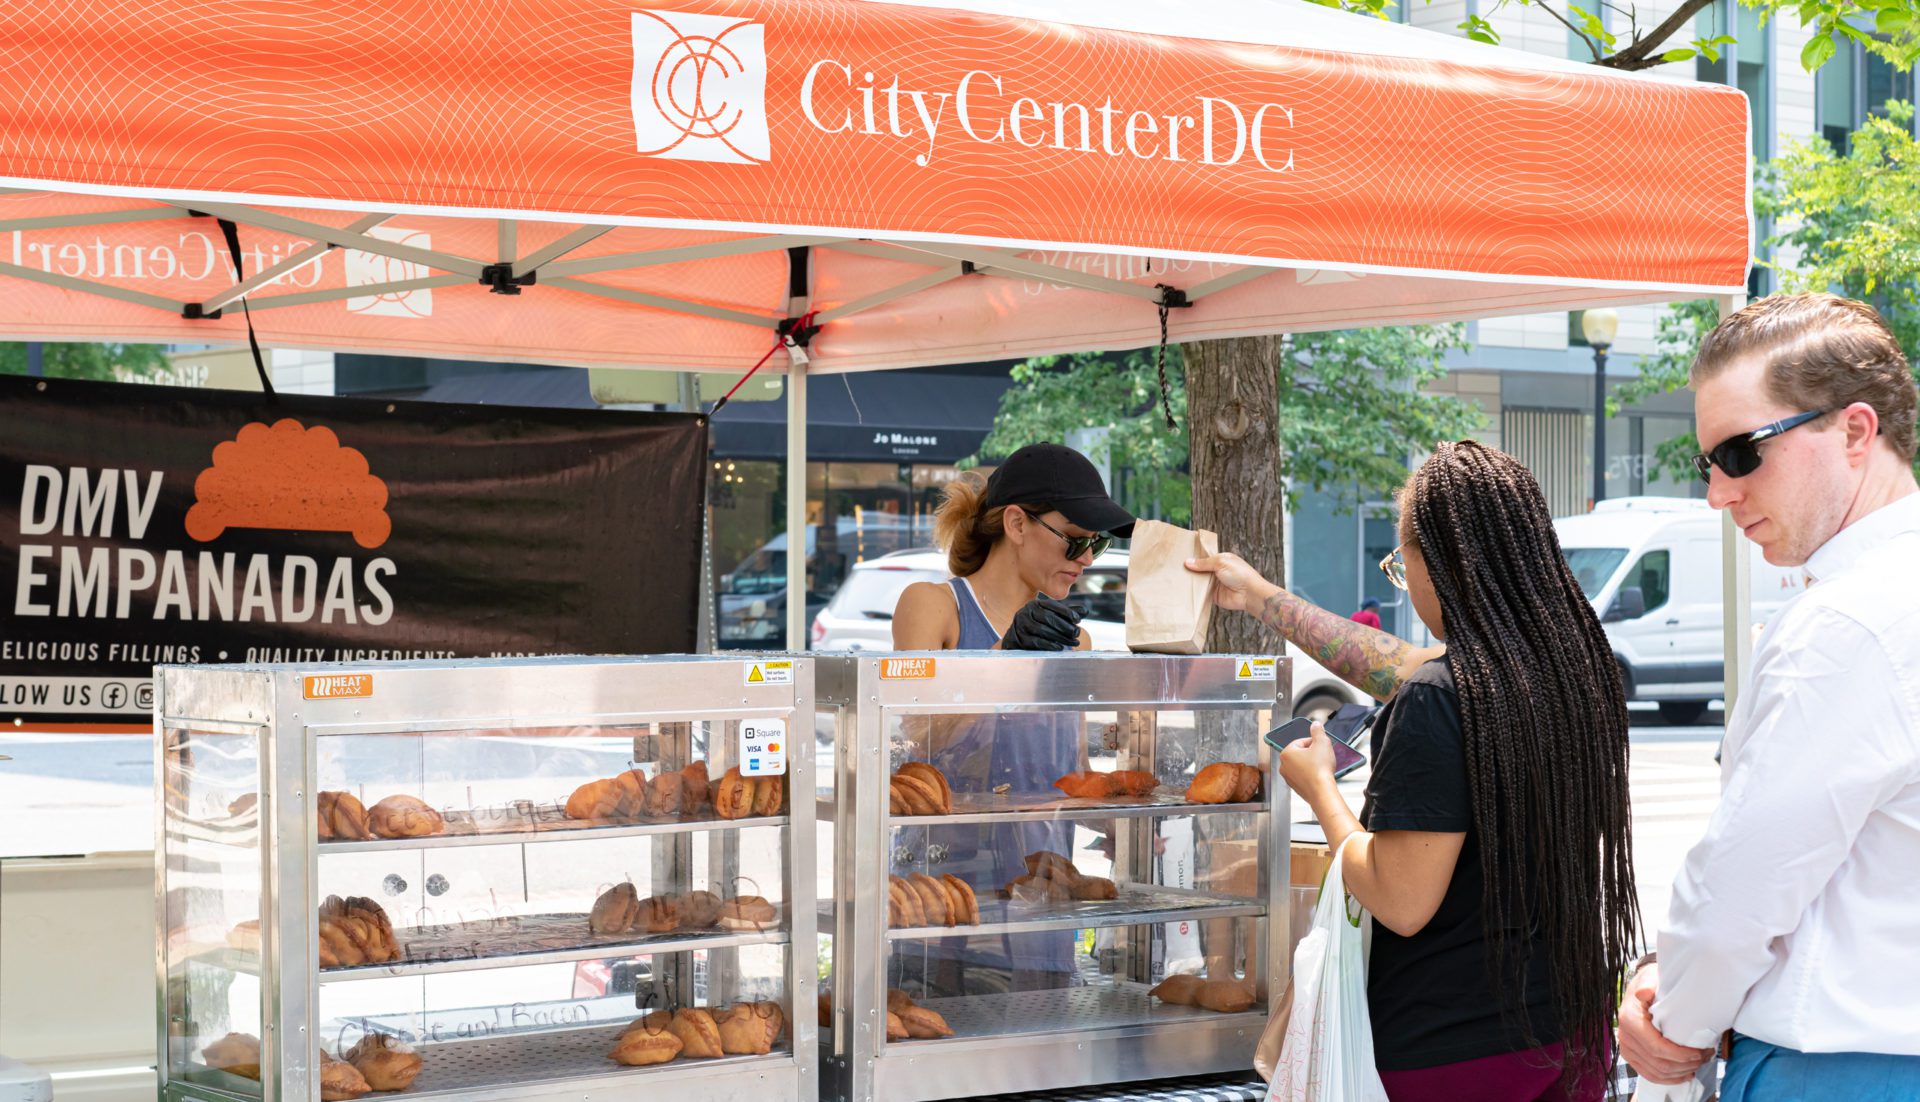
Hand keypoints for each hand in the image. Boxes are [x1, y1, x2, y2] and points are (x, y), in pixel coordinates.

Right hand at [1000, 594, 1081, 650]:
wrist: (1017, 636)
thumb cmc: (1038, 624)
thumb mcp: (1051, 616)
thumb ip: (1067, 614)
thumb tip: (1085, 611)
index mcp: (1036, 604)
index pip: (1052, 606)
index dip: (1066, 612)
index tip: (1078, 619)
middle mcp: (1026, 612)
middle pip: (1048, 618)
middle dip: (1064, 626)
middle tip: (1077, 633)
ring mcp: (1021, 625)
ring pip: (1042, 630)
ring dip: (1059, 637)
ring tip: (1072, 642)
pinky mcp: (1020, 638)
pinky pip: (1035, 642)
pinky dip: (1049, 645)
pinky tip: (1060, 648)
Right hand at [1184, 552, 1277, 612]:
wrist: (1249, 594)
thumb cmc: (1240, 574)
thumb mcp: (1221, 563)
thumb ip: (1203, 563)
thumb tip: (1188, 562)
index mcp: (1221, 560)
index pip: (1204, 557)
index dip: (1194, 558)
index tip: (1181, 557)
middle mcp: (1217, 571)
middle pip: (1200, 569)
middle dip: (1190, 569)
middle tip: (1175, 568)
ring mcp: (1215, 583)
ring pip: (1199, 581)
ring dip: (1191, 580)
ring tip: (1176, 578)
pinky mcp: (1213, 595)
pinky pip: (1201, 592)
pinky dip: (1194, 592)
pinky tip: (1183, 589)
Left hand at [1276, 722, 1337, 801]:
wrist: (1322, 792)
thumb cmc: (1320, 769)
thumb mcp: (1322, 743)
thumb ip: (1318, 731)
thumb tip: (1315, 725)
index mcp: (1286, 753)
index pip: (1300, 741)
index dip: (1314, 742)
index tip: (1321, 745)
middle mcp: (1284, 766)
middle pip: (1301, 753)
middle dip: (1313, 753)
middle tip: (1323, 755)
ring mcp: (1289, 778)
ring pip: (1303, 765)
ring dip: (1313, 763)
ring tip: (1323, 765)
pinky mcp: (1296, 787)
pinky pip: (1305, 776)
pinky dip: (1312, 774)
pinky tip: (1321, 775)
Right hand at [1615, 964, 1711, 1084]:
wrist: (1642, 988)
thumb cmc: (1651, 984)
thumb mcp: (1651, 978)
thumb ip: (1648, 984)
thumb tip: (1644, 993)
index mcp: (1629, 1019)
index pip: (1656, 1048)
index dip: (1680, 1055)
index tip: (1700, 1052)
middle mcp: (1624, 1036)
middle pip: (1658, 1063)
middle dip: (1685, 1064)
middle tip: (1706, 1056)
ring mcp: (1627, 1048)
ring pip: (1655, 1072)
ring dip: (1680, 1072)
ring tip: (1698, 1064)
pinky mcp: (1631, 1055)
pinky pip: (1649, 1074)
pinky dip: (1668, 1078)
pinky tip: (1684, 1074)